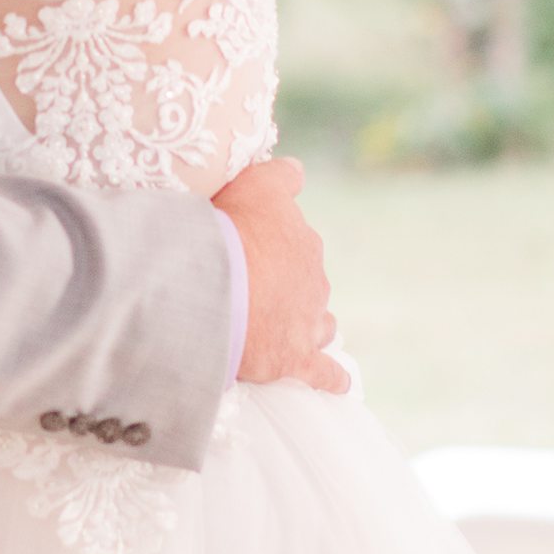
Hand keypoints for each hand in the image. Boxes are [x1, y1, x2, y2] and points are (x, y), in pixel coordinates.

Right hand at [217, 155, 348, 392]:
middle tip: (257, 292)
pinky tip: (338, 384)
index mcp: (301, 241)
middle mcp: (312, 279)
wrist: (215, 282)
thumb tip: (298, 169)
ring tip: (289, 330)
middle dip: (289, 288)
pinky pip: (323, 372)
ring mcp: (307, 320)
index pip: (298, 242)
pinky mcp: (295, 358)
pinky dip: (331, 378)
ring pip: (319, 323)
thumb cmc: (227, 229)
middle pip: (308, 283)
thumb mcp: (253, 184)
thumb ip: (278, 177)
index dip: (278, 247)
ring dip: (309, 325)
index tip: (260, 250)